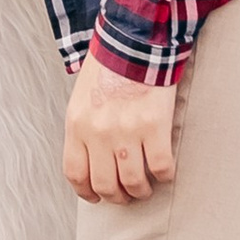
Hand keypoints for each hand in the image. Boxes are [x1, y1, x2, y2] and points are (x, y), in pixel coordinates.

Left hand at [62, 51, 180, 203]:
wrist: (133, 42)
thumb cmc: (107, 70)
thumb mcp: (81, 100)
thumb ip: (83, 130)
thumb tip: (90, 162)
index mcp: (76, 124)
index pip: (75, 173)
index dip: (87, 193)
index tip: (97, 197)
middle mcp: (98, 132)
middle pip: (105, 184)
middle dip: (117, 197)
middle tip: (126, 195)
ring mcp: (126, 130)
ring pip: (133, 182)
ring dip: (141, 190)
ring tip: (145, 187)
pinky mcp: (154, 126)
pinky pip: (161, 167)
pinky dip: (164, 175)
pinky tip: (164, 171)